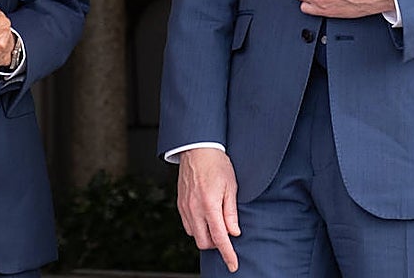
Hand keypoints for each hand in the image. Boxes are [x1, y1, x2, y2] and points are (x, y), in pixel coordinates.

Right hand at [177, 147, 240, 271]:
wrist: (197, 148)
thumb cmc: (217, 164)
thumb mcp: (231, 186)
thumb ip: (231, 212)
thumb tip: (233, 232)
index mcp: (210, 205)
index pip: (220, 238)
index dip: (227, 254)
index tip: (233, 265)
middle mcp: (194, 208)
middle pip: (204, 242)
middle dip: (216, 244)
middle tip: (226, 233)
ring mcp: (185, 207)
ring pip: (194, 235)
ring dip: (206, 235)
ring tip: (216, 222)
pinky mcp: (180, 203)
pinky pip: (187, 225)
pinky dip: (197, 227)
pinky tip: (205, 217)